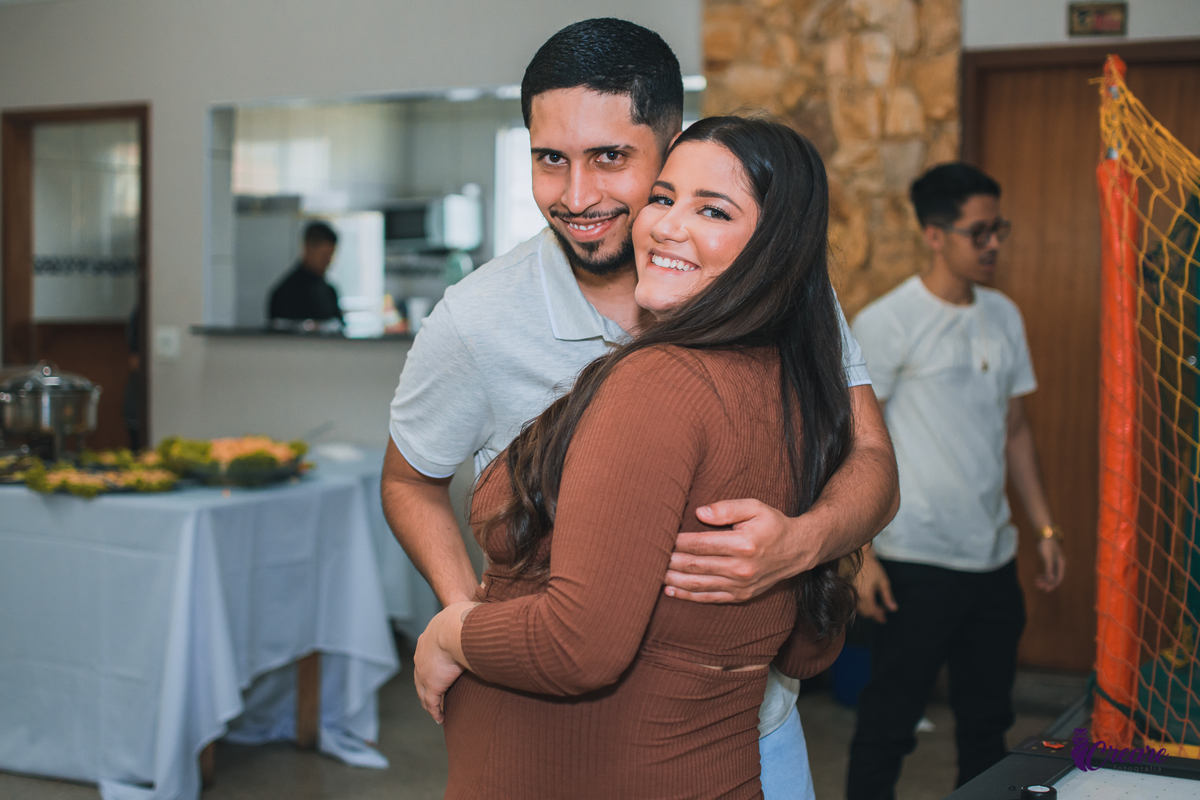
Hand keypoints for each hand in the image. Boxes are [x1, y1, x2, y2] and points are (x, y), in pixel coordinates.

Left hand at [413, 602, 474, 722]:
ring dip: (430, 702)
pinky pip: (432, 702)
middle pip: (421, 676)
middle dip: (426, 687)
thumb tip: (486, 610)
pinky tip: (440, 717)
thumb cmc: (463, 618)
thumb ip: (472, 616)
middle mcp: (421, 656)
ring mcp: (425, 672)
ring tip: (437, 710)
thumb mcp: (464, 614)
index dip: (431, 665)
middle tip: (433, 696)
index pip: (426, 656)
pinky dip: (435, 711)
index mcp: (428, 638)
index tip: (438, 671)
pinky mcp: (432, 685)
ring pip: (424, 692)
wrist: (454, 628)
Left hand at [664, 499, 810, 603]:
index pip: (701, 543)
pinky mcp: (740, 596)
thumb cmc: (772, 524)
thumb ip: (726, 508)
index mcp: (742, 544)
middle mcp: (740, 568)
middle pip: (696, 565)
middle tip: (648, 556)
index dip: (678, 541)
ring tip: (651, 574)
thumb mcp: (754, 507)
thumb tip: (699, 512)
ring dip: (673, 580)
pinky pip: (709, 598)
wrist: (797, 550)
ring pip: (698, 584)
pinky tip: (670, 590)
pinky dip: (688, 596)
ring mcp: (740, 585)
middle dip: (670, 561)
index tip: (661, 536)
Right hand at [854, 549, 897, 623]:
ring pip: (860, 609)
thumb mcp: (884, 583)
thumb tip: (893, 609)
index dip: (879, 618)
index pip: (872, 613)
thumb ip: (888, 597)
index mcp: (866, 597)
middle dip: (874, 615)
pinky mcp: (850, 590)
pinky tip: (869, 601)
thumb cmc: (874, 568)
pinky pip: (856, 603)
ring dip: (869, 610)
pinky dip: (863, 605)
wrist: (860, 557)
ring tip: (879, 607)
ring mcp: (852, 594)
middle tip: (884, 613)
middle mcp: (857, 597)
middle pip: (865, 613)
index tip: (884, 621)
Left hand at [1036, 537, 1064, 591]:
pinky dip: (1044, 574)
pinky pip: (1048, 570)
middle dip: (1046, 583)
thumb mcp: (1047, 558)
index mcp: (1061, 564)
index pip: (1058, 579)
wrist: (1044, 533)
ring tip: (1036, 582)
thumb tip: (1051, 580)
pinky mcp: (1050, 559)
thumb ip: (1049, 569)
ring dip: (1044, 579)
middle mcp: (1060, 564)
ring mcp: (1055, 562)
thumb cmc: (1046, 545)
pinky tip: (1038, 576)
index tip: (1044, 590)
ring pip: (1051, 574)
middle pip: (1055, 578)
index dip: (1051, 585)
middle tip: (1037, 586)